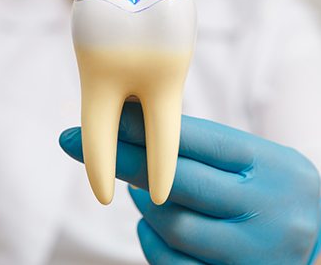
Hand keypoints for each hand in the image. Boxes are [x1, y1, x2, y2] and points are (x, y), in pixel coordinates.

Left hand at [60, 102, 320, 263]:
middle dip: (121, 159)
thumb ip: (200, 148)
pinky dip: (151, 240)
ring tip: (139, 190)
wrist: (317, 233)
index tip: (100, 120)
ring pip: (170, 222)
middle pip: (174, 180)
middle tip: (75, 143)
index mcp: (268, 164)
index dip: (141, 127)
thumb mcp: (249, 157)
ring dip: (142, 203)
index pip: (194, 140)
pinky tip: (150, 224)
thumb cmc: (268, 185)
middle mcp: (268, 208)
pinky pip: (173, 263)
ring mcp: (255, 252)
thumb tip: (131, 133)